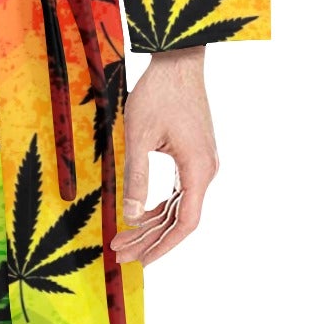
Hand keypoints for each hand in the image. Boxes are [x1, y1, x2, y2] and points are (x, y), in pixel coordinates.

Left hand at [110, 47, 217, 265]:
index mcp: (197, 169)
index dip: (164, 246)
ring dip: (151, 224)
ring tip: (122, 240)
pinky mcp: (194, 156)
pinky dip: (159, 206)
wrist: (178, 61)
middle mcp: (205, 171)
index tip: (142, 261)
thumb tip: (131, 216)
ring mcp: (202, 164)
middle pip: (179, 218)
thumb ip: (136, 177)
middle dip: (149, 239)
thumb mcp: (139, 136)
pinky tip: (140, 216)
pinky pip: (178, 191)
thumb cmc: (159, 93)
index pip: (185, 223)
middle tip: (119, 254)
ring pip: (177, 206)